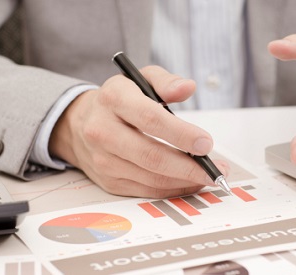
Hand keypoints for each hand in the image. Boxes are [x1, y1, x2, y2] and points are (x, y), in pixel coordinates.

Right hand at [49, 66, 227, 197]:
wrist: (79, 123)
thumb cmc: (119, 100)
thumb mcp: (140, 79)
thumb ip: (166, 81)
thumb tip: (188, 87)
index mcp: (113, 99)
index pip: (150, 119)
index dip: (181, 134)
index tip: (206, 143)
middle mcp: (103, 131)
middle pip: (151, 155)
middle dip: (189, 166)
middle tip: (216, 169)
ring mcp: (103, 160)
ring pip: (151, 177)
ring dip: (185, 180)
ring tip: (209, 175)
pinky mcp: (108, 181)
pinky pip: (146, 190)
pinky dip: (172, 188)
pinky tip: (190, 181)